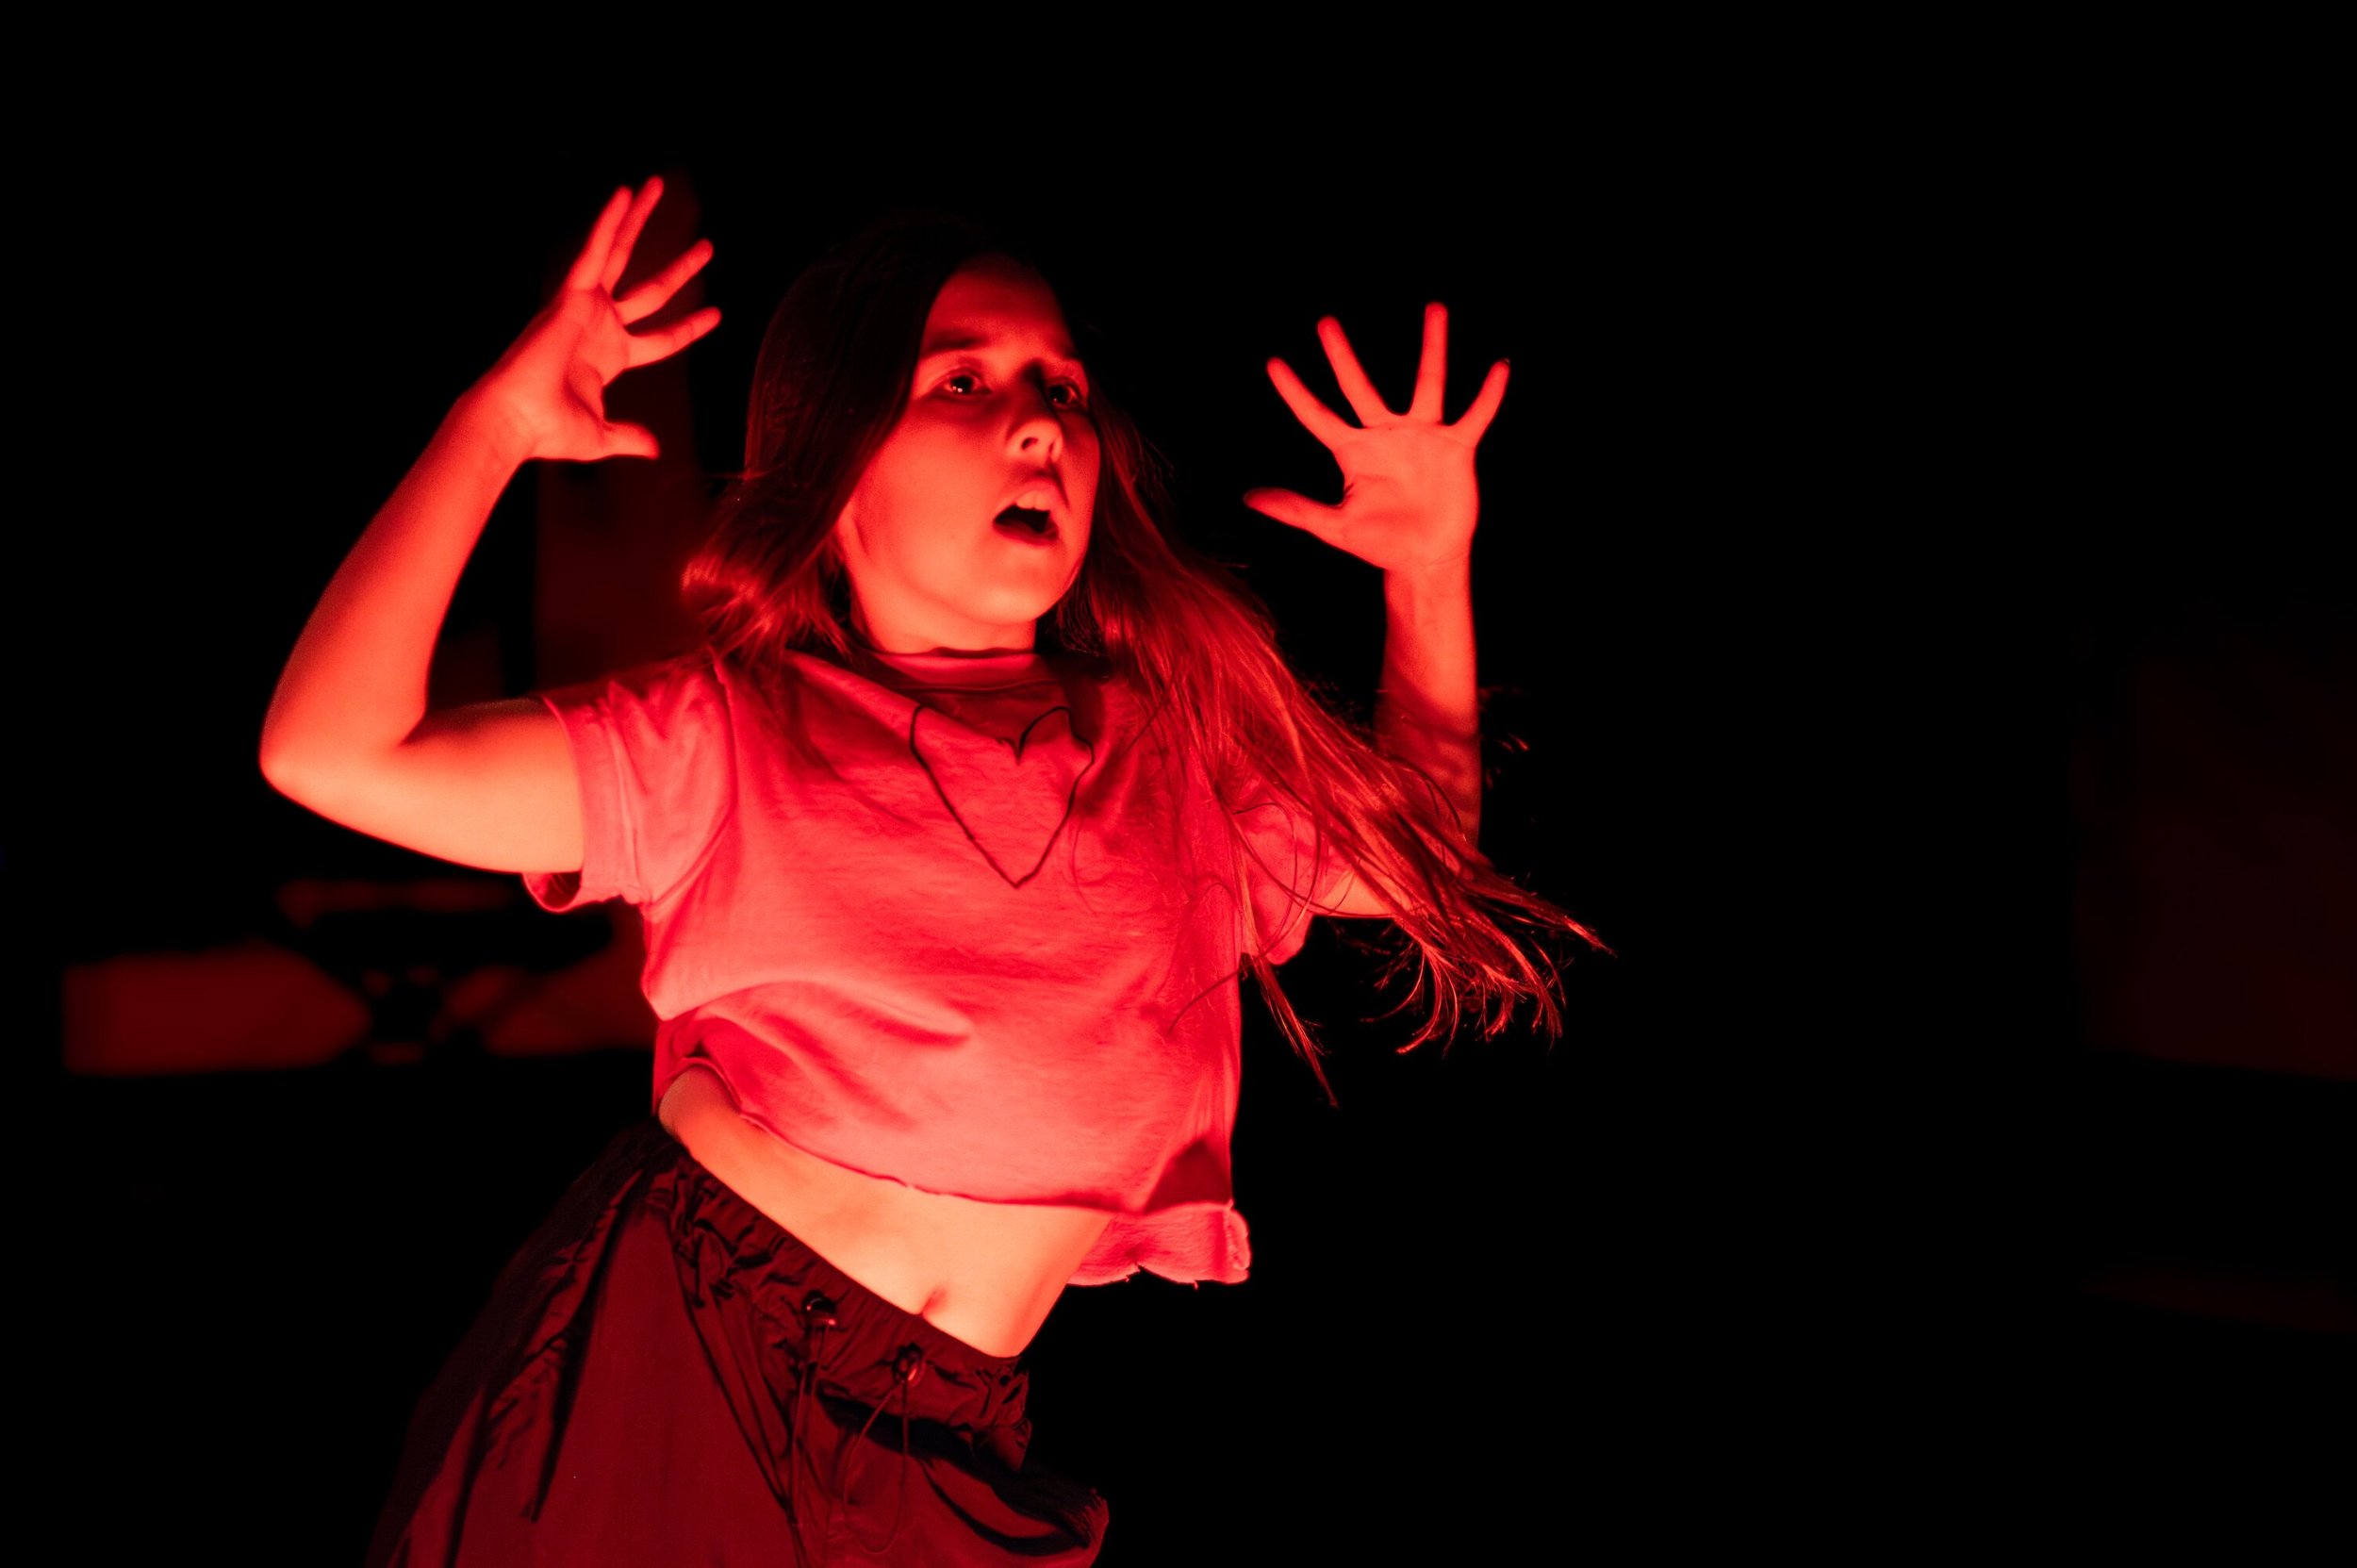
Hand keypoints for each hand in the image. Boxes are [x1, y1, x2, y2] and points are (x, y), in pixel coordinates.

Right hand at [467, 177, 719, 462]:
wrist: (516, 420)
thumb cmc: (549, 430)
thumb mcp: (601, 436)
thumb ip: (629, 437)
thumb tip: (654, 449)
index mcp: (610, 357)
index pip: (659, 338)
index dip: (687, 326)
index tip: (714, 313)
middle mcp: (600, 326)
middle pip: (650, 290)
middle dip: (680, 269)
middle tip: (707, 247)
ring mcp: (585, 307)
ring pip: (620, 254)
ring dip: (637, 221)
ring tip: (657, 188)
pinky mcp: (570, 295)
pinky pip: (594, 251)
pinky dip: (607, 223)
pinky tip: (623, 195)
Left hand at [1242, 303, 1506, 575]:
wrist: (1425, 559)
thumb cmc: (1380, 543)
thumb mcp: (1335, 526)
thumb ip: (1296, 509)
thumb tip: (1249, 497)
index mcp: (1353, 452)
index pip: (1317, 416)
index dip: (1295, 393)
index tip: (1273, 364)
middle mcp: (1385, 435)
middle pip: (1359, 387)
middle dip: (1342, 356)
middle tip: (1325, 323)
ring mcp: (1422, 437)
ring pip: (1428, 382)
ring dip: (1432, 347)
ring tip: (1435, 308)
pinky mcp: (1456, 448)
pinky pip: (1475, 415)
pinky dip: (1488, 395)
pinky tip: (1499, 368)